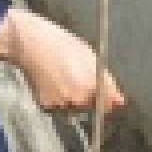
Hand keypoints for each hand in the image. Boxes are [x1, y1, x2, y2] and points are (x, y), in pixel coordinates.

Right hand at [0, 8, 124, 113]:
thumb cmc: (62, 45)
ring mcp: (61, 103)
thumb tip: (119, 101)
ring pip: (73, 108)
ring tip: (61, 76)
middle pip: (89, 106)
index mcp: (91, 85)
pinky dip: (56, 98)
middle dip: (86, 96)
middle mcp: (77, 98)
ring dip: (70, 98)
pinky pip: (58, 107)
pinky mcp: (47, 106)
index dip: (104, 98)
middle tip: (74, 75)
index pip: (107, 105)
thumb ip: (107, 83)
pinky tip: (51, 81)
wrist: (31, 44)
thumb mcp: (91, 57)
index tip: (98, 91)